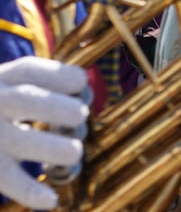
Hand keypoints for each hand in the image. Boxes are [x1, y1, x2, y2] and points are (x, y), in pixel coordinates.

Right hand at [0, 57, 89, 210]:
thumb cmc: (2, 106)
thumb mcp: (11, 86)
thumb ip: (43, 86)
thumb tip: (84, 89)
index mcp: (3, 80)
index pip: (29, 70)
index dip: (59, 75)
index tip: (81, 82)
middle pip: (25, 99)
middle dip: (55, 106)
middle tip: (80, 115)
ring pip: (18, 140)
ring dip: (50, 147)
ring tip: (75, 152)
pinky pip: (5, 178)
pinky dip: (28, 191)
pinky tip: (51, 200)